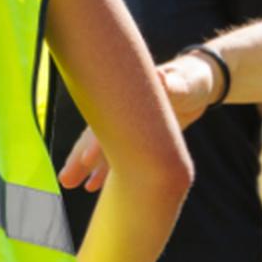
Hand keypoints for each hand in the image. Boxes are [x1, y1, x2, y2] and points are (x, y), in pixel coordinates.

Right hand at [56, 55, 219, 191]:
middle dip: (80, 160)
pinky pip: (120, 158)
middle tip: (66, 180)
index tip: (87, 158)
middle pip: (97, 138)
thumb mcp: (181, 83)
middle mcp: (122, 116)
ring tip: (70, 184)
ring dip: (89, 169)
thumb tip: (160, 75)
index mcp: (127, 100)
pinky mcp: (139, 141)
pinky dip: (109, 172)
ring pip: (105, 151)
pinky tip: (93, 186)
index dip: (97, 140)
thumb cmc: (188, 81)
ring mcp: (129, 130)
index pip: (108, 123)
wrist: (195, 88)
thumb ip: (170, 84)